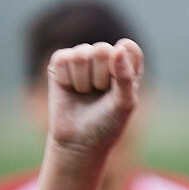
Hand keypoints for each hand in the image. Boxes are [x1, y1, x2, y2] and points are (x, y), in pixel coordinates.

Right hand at [46, 39, 143, 156]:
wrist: (79, 142)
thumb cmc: (107, 123)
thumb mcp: (124, 103)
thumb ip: (126, 77)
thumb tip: (117, 48)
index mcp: (126, 63)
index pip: (127, 47)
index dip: (122, 66)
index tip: (118, 88)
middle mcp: (104, 56)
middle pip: (102, 49)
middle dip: (100, 77)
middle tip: (99, 94)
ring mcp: (82, 57)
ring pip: (81, 54)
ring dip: (83, 81)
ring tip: (85, 93)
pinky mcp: (60, 62)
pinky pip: (62, 59)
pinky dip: (66, 79)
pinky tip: (70, 89)